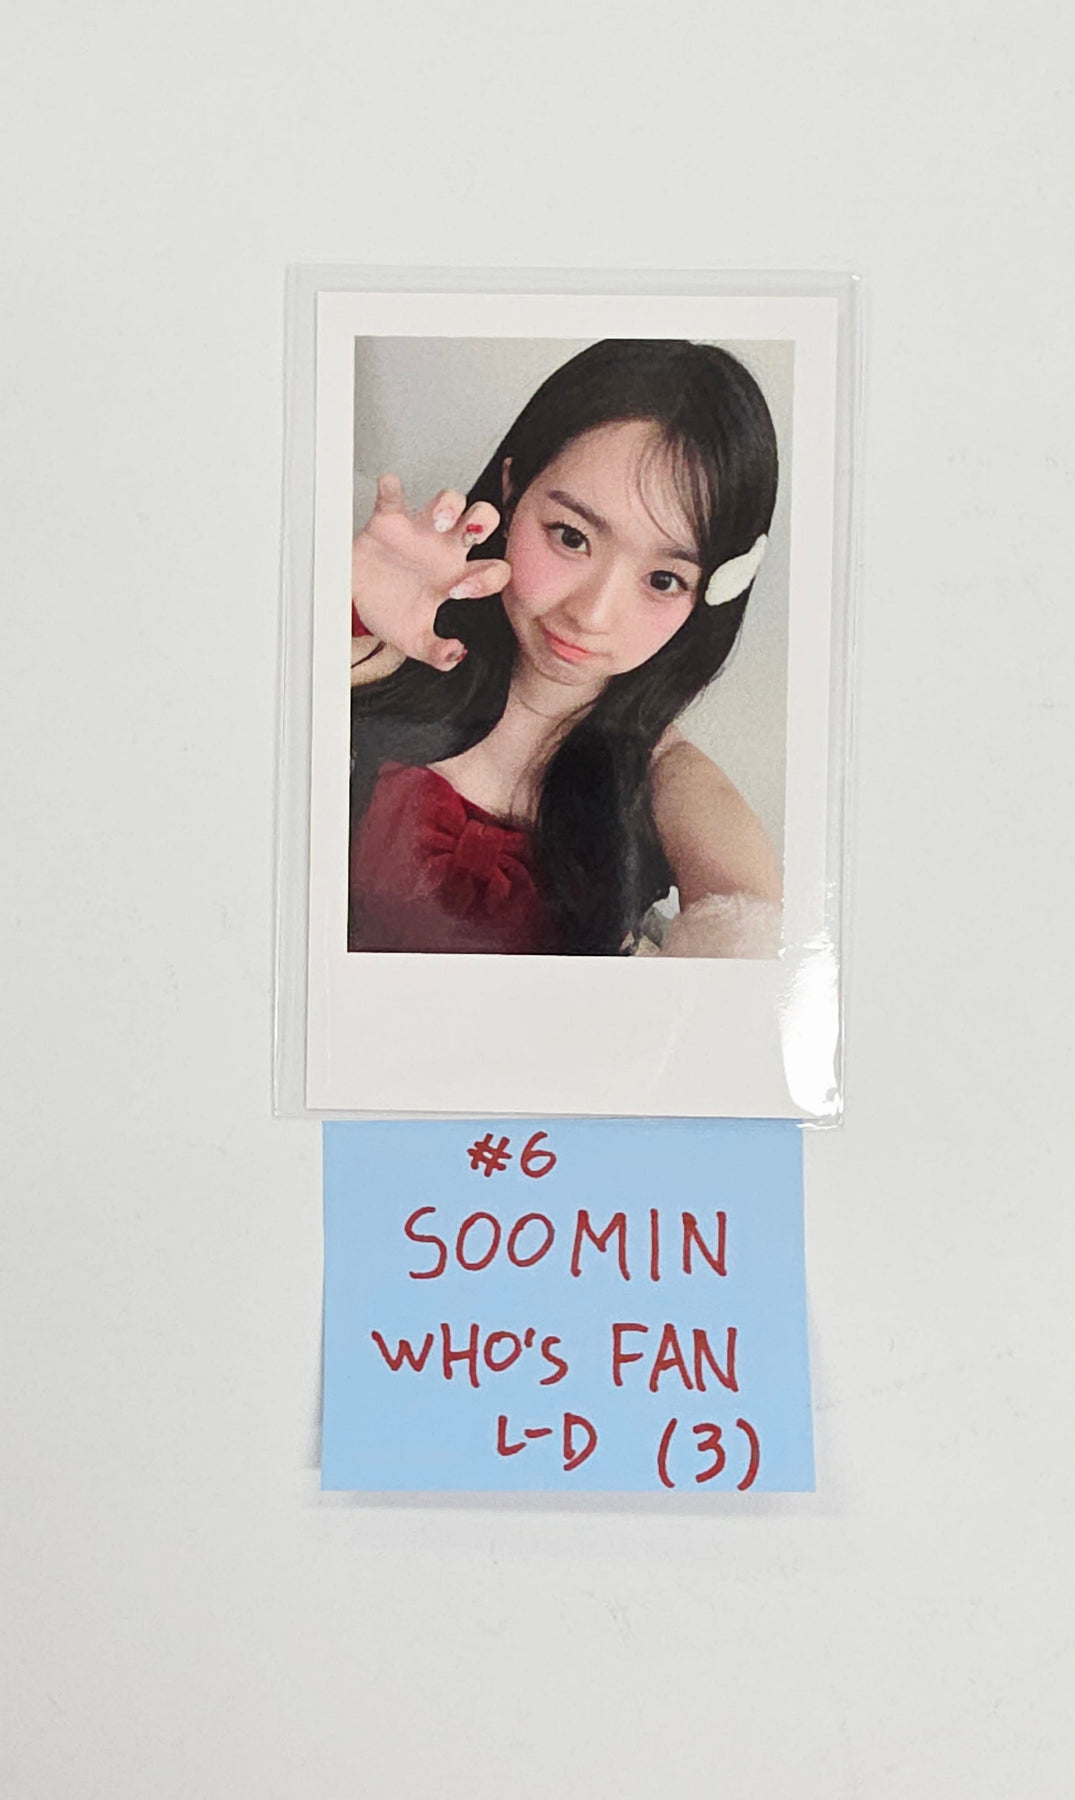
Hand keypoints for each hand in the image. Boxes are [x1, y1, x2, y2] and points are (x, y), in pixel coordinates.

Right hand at [351, 476, 510, 672]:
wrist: (356, 600)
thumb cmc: (392, 610)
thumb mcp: (415, 640)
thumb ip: (437, 653)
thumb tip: (457, 655)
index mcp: (458, 576)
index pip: (494, 571)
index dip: (487, 579)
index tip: (458, 592)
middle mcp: (446, 548)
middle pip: (483, 519)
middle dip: (483, 521)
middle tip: (469, 536)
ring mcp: (420, 530)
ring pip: (449, 499)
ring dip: (448, 503)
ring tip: (439, 521)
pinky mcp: (389, 518)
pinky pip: (393, 495)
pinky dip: (391, 489)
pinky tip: (390, 490)